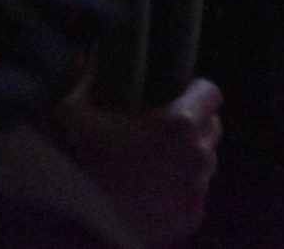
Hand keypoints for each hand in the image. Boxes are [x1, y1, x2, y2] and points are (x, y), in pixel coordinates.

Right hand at [61, 78, 222, 246]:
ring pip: (204, 163)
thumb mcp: (73, 115)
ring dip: (185, 161)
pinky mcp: (192, 218)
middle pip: (211, 127)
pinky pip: (194, 195)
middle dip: (192, 128)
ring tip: (152, 166)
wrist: (76, 228)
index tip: (176, 97)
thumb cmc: (77, 166)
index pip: (211, 93)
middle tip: (159, 134)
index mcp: (179, 123)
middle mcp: (198, 154)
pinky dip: (179, 193)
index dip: (194, 92)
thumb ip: (81, 79)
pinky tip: (151, 194)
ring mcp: (198, 189)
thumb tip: (80, 54)